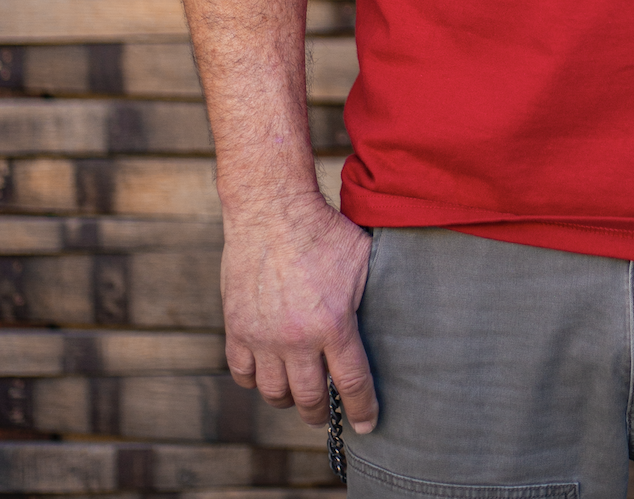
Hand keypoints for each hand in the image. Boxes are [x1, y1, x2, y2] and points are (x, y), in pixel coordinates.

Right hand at [220, 193, 377, 433]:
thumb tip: (396, 311)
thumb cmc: (324, 230)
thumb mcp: (363, 261)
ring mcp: (262, 337)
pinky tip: (269, 373)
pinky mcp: (236, 328)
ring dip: (290, 399)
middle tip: (329, 414)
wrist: (272, 210)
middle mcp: (296, 338)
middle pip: (311, 398)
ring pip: (274, 393)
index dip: (363, 409)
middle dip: (323, 413)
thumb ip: (373, 295)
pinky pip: (243, 373)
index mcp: (333, 323)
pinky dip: (256, 380)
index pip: (352, 383)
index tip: (369, 425)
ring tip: (301, 393)